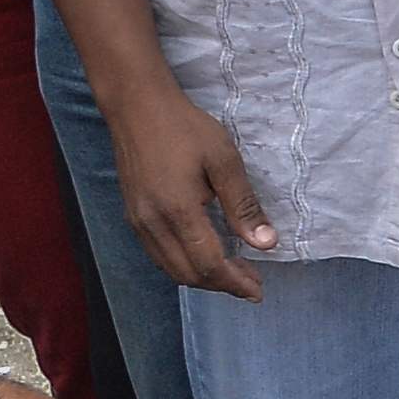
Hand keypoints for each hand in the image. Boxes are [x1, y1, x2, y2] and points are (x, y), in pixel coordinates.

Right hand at [103, 80, 275, 299]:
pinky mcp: (133, 215)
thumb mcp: (224, 161)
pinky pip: (158, 254)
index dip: (236, 282)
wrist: (137, 107)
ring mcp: (138, 221)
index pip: (209, 264)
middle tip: (252, 284)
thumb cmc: (185, 128)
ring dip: (203, 278)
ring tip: (234, 274)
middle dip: (222, 285)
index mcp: (177, 211)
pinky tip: (204, 257)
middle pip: (188, 273)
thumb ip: (244, 206)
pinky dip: (183, 265)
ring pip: (171, 268)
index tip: (258, 291)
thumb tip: (265, 244)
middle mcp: (152, 223)